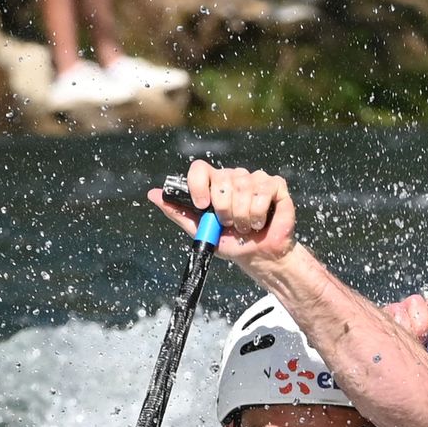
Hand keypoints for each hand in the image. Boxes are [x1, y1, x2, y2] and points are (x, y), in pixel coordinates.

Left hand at [148, 161, 295, 269]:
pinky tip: (260, 221)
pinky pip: (262, 192)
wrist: (258, 256)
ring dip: (242, 217)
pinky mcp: (275, 185)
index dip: (198, 186)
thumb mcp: (201, 230)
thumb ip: (178, 212)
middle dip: (224, 211)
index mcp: (214, 184)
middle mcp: (234, 177)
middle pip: (222, 182)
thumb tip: (153, 195)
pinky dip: (258, 214)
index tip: (202, 206)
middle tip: (229, 223)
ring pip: (243, 190)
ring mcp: (255, 178)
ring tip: (245, 226)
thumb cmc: (231, 243)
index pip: (200, 169)